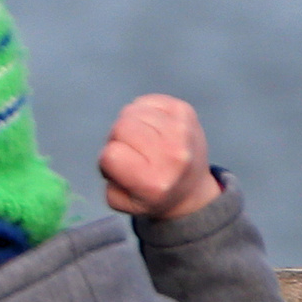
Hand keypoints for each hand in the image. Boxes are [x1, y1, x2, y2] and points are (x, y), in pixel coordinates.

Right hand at [98, 94, 221, 220]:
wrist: (192, 190)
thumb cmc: (151, 196)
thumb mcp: (120, 200)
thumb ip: (109, 178)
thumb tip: (116, 149)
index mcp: (154, 181)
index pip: (111, 154)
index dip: (109, 160)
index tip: (123, 168)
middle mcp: (172, 154)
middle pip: (120, 127)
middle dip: (118, 139)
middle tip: (132, 151)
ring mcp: (182, 130)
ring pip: (131, 111)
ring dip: (130, 124)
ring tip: (143, 139)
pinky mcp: (185, 111)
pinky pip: (145, 101)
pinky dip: (142, 111)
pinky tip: (152, 127)